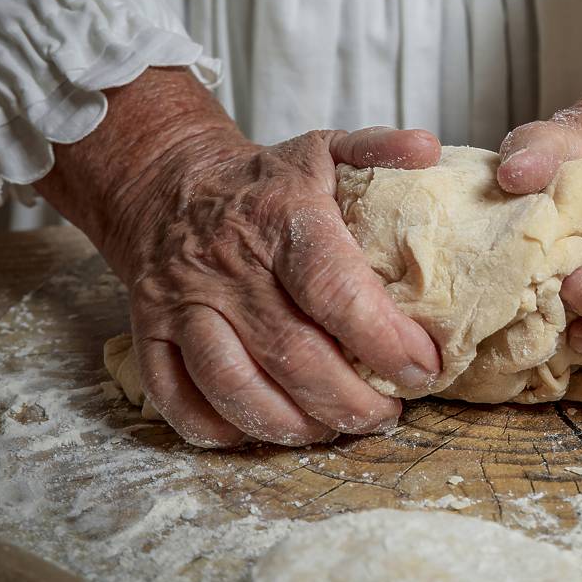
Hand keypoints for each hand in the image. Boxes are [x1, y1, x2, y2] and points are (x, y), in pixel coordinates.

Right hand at [38, 70, 441, 446]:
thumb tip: (430, 149)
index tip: (423, 367)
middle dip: (349, 400)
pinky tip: (266, 432)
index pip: (334, 289)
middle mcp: (227, 265)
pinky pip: (176, 399)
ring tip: (336, 430)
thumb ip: (378, 149)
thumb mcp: (322, 150)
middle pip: (292, 353)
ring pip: (234, 385)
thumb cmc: (262, 181)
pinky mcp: (151, 334)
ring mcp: (182, 303)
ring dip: (292, 424)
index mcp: (279, 216)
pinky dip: (220, 429)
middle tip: (389, 414)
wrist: (164, 181)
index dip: (383, 338)